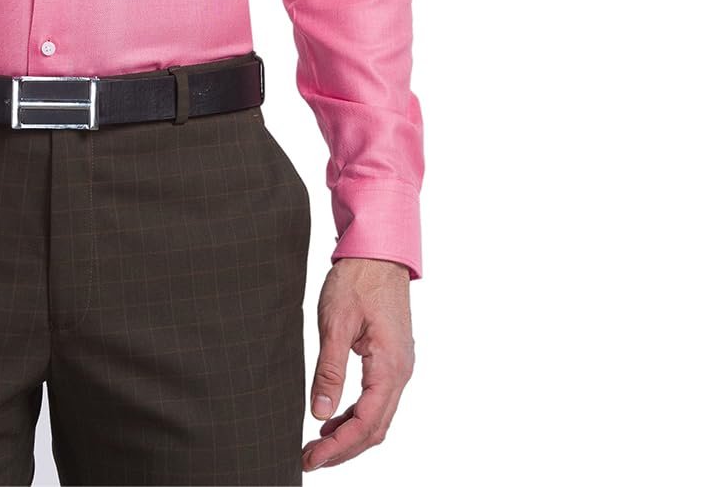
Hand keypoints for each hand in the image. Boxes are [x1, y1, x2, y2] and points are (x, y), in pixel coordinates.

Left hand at [304, 257, 414, 471]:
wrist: (378, 251)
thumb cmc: (357, 280)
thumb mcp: (335, 323)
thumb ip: (329, 370)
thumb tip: (319, 413)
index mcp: (390, 367)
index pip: (366, 424)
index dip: (339, 447)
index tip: (311, 458)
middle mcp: (400, 373)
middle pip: (375, 429)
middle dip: (344, 449)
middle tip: (310, 460)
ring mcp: (399, 367)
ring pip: (378, 417)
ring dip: (350, 435)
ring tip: (318, 445)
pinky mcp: (391, 359)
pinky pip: (377, 399)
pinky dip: (357, 416)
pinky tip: (334, 418)